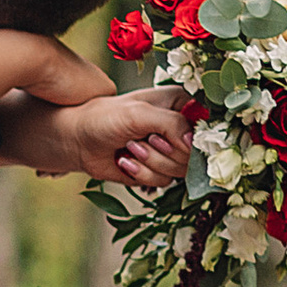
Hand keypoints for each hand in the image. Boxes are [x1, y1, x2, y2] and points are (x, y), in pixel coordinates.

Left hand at [0, 84, 194, 188]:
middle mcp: (181, 127)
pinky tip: (125, 161)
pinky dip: (141, 174)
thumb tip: (194, 144)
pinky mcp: (159, 170)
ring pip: (180, 170)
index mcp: (181, 104)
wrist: (78, 140)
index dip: (192, 137)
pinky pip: (163, 182)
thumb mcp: (139, 114)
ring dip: (150, 162)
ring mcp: (171, 150)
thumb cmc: (105, 118)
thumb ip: (172, 124)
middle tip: (141, 140)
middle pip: (196, 153)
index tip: (166, 136)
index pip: (209, 125)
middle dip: (164, 151)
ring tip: (130, 148)